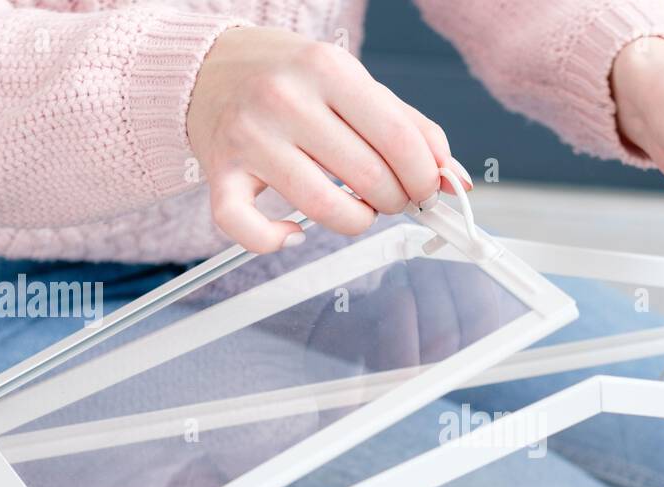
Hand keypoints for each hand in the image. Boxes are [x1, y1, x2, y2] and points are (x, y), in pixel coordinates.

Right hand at [187, 27, 470, 252]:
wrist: (210, 68)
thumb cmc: (291, 79)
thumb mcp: (354, 84)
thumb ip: (409, 127)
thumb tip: (453, 178)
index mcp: (327, 68)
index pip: (398, 138)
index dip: (424, 176)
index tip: (427, 189)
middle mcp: (285, 99)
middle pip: (368, 178)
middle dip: (395, 201)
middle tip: (393, 198)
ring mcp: (249, 137)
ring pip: (323, 209)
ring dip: (355, 222)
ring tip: (356, 209)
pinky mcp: (220, 173)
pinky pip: (246, 228)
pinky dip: (276, 241)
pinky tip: (293, 233)